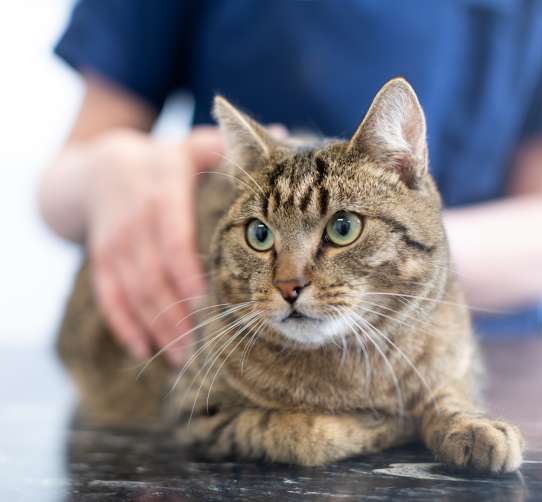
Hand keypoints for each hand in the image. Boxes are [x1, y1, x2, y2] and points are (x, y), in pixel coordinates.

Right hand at [83, 128, 223, 364]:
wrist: (97, 167)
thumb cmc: (162, 162)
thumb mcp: (190, 147)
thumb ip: (230, 149)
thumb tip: (287, 134)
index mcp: (160, 190)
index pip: (174, 239)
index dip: (188, 273)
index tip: (208, 304)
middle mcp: (134, 217)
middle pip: (152, 274)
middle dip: (174, 313)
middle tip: (199, 349)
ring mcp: (113, 240)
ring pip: (132, 290)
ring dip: (155, 326)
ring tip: (179, 357)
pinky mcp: (100, 258)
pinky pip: (108, 295)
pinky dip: (123, 324)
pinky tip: (141, 349)